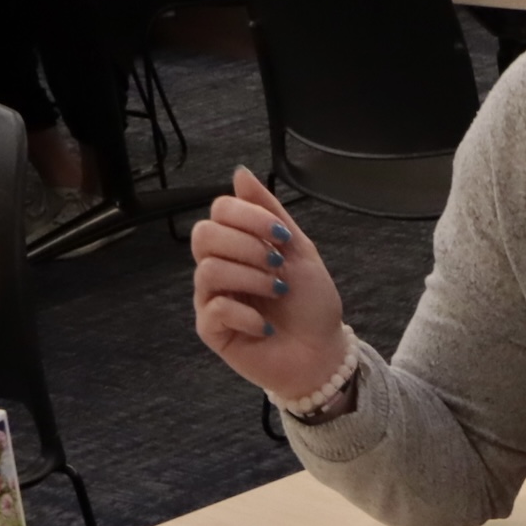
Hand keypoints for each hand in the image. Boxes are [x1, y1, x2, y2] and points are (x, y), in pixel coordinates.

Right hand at [192, 167, 351, 404]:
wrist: (322, 352)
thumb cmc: (311, 304)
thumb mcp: (299, 250)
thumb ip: (270, 212)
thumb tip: (240, 173)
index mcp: (238, 245)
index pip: (220, 211)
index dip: (247, 216)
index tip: (282, 235)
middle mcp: (219, 268)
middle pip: (204, 235)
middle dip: (245, 245)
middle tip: (277, 264)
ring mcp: (212, 299)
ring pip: (208, 270)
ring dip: (251, 278)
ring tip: (278, 292)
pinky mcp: (212, 331)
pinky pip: (214, 310)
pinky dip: (247, 314)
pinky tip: (267, 326)